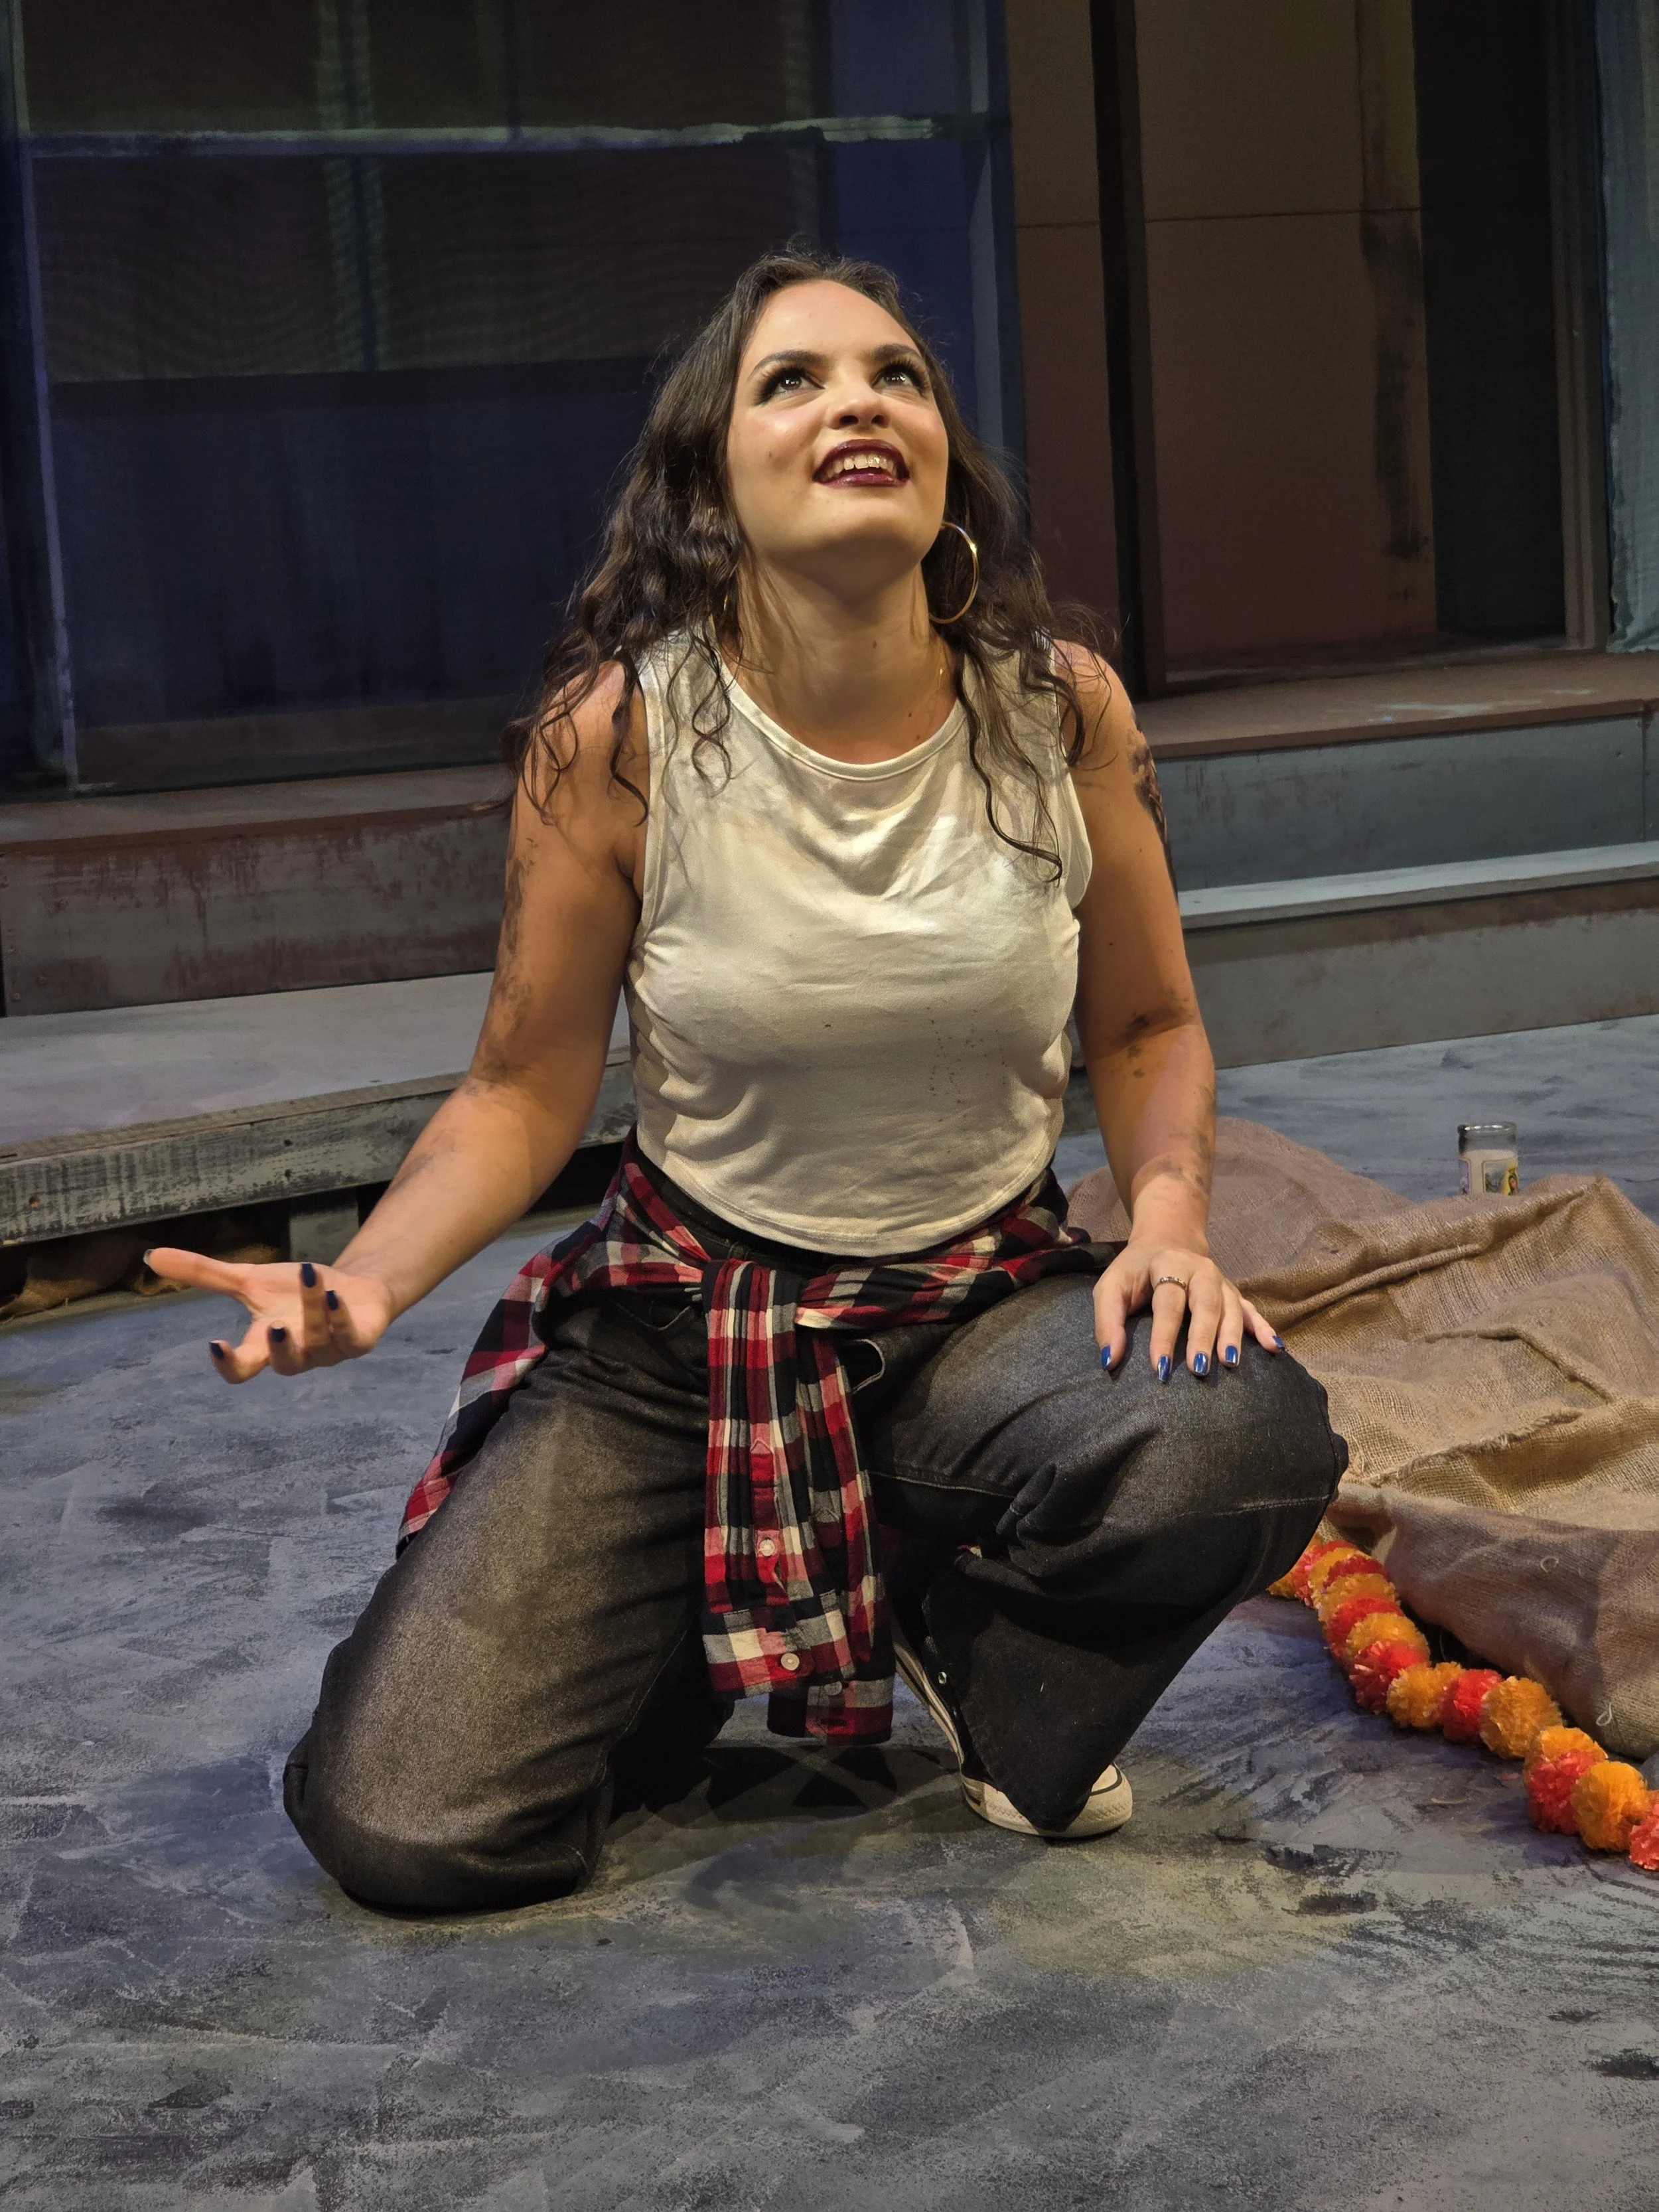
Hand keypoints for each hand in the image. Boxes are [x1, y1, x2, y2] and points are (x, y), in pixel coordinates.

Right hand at [144, 1248, 394, 1382]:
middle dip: (279, 1350)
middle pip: (284, 1365)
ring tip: (310, 1278)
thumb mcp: (249, 1281)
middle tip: (274, 1328)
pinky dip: (340, 1315)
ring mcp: (329, 1351)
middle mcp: (297, 1354)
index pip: (242, 1369)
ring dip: (313, 1310)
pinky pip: (350, 1336)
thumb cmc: (295, 1292)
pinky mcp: (358, 1342)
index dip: (228, 1365)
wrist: (351, 1290)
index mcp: (265, 1346)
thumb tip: (151, 1256)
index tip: (215, 1343)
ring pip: (320, 1340)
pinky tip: (333, 1294)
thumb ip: (205, 1275)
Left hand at [1094, 1238, 1280, 1377]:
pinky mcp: (1233, 1292)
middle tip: (1200, 1370)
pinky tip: (1276, 1348)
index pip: (1168, 1303)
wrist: (1167, 1238)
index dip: (1164, 1335)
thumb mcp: (1110, 1287)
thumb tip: (1109, 1361)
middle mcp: (1199, 1270)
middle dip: (1203, 1337)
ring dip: (1233, 1336)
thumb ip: (1107, 1321)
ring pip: (1232, 1307)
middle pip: (1206, 1303)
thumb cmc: (1135, 1271)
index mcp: (1167, 1265)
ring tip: (1230, 1364)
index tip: (1160, 1367)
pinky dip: (1263, 1328)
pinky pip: (1251, 1310)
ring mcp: (1220, 1281)